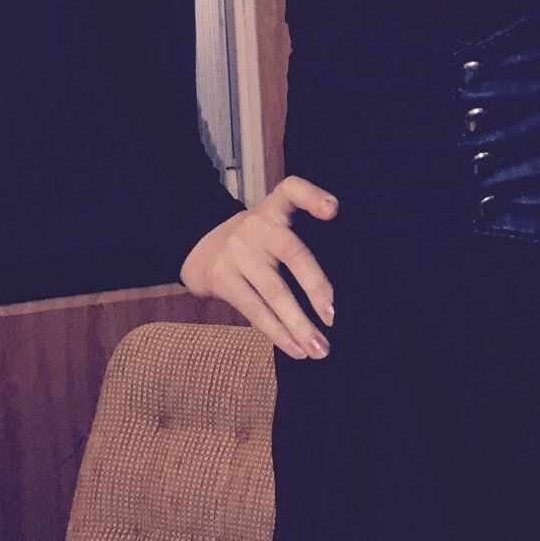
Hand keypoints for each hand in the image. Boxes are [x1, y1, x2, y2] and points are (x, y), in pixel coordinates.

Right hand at [178, 174, 339, 360]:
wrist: (199, 249)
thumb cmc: (256, 242)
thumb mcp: (273, 224)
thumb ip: (299, 238)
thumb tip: (340, 287)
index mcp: (273, 209)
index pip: (292, 190)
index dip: (312, 196)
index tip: (333, 209)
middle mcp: (256, 226)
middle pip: (292, 252)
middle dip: (315, 285)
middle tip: (333, 315)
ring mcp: (238, 253)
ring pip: (274, 291)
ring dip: (299, 325)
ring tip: (320, 349)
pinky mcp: (223, 279)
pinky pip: (255, 310)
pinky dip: (279, 334)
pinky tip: (297, 350)